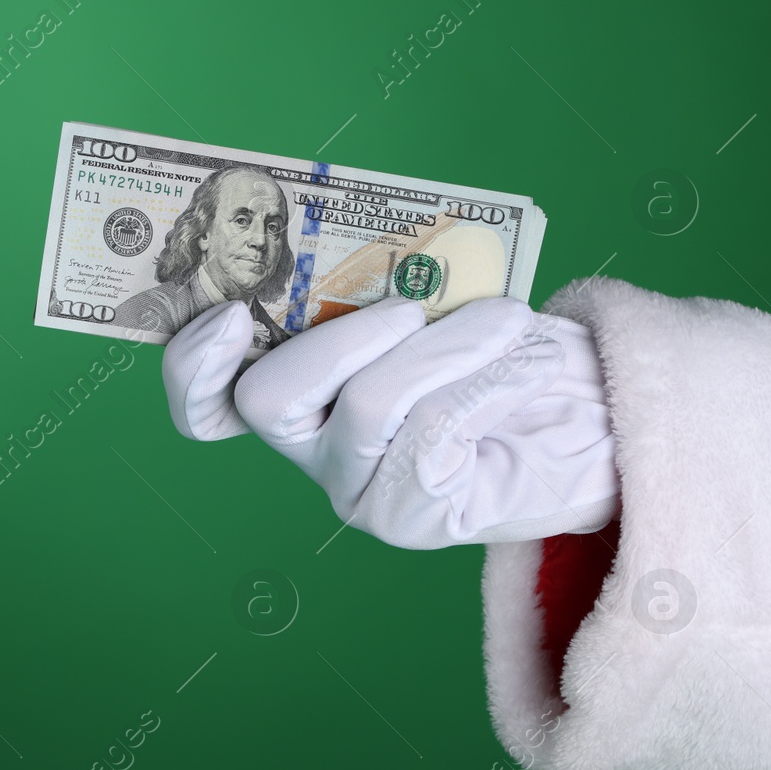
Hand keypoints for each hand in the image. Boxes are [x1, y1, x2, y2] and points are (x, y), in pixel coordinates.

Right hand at [161, 295, 618, 548]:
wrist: (576, 421)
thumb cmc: (494, 350)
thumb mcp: (436, 307)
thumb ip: (386, 285)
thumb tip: (381, 252)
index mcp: (297, 395)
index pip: (206, 405)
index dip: (193, 367)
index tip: (228, 314)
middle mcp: (310, 450)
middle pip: (268, 398)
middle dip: (341, 336)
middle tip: (407, 308)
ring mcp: (357, 490)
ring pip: (367, 404)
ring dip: (445, 346)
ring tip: (505, 320)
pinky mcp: (414, 518)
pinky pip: (437, 430)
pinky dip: (490, 381)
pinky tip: (530, 363)